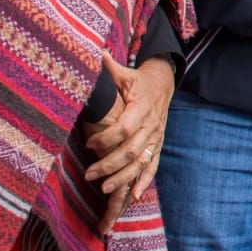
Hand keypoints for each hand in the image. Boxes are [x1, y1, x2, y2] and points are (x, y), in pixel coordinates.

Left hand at [83, 53, 174, 232]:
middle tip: (88, 174)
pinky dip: (145, 182)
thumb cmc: (137, 80)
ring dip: (123, 177)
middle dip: (110, 164)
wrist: (163, 82)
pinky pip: (153, 166)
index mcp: (141, 107)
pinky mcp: (158, 145)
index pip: (125, 127)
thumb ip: (108, 68)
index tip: (88, 144)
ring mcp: (156, 137)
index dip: (107, 138)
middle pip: (132, 150)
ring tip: (103, 188)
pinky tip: (134, 197)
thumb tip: (94, 53)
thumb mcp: (123, 74)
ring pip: (141, 162)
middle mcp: (151, 125)